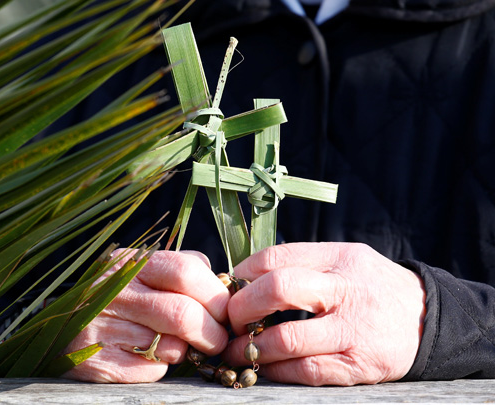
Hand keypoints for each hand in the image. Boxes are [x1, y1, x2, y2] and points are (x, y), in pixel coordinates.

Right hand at [62, 249, 229, 382]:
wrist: (58, 330)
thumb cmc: (117, 299)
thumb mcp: (139, 271)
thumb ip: (178, 269)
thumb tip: (222, 283)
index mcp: (128, 263)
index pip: (186, 271)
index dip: (215, 295)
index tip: (224, 312)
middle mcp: (112, 292)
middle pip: (183, 313)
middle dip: (212, 332)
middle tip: (216, 340)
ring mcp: (101, 328)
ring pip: (171, 346)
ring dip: (184, 350)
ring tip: (174, 344)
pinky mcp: (98, 363)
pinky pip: (152, 370)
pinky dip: (161, 367)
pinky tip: (148, 357)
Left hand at [223, 242, 425, 385]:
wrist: (428, 319)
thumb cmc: (371, 287)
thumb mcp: (344, 260)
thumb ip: (302, 265)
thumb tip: (245, 280)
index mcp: (338, 258)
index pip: (277, 257)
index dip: (243, 275)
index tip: (229, 289)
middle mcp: (346, 289)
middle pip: (279, 289)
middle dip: (242, 307)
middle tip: (230, 320)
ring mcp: (354, 329)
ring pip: (288, 338)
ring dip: (251, 348)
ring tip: (236, 350)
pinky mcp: (360, 364)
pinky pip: (307, 370)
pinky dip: (277, 371)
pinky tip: (263, 368)